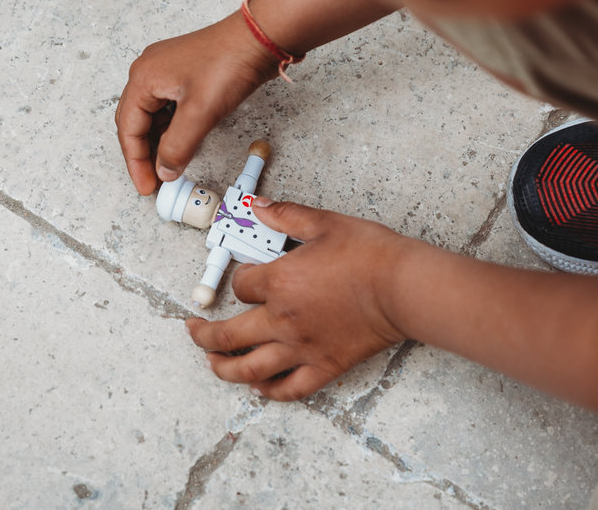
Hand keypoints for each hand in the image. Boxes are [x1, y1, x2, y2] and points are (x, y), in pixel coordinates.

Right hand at [115, 12, 278, 194]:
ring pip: (154, 114)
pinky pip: (170, 105)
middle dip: (144, 153)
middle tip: (154, 180)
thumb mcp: (200, 113)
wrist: (260, 38)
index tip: (147, 186)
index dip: (136, 162)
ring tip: (169, 165)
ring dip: (159, 141)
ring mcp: (168, 69)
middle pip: (136, 121)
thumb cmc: (229, 63)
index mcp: (144, 77)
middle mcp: (150, 70)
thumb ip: (178, 146)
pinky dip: (172, 127)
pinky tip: (183, 141)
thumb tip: (164, 170)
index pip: (128, 128)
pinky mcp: (186, 72)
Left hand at [186, 199, 410, 400]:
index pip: (240, 286)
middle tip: (194, 331)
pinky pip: (289, 387)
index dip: (239, 280)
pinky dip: (269, 391)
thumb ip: (286, 216)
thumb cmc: (370, 254)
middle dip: (203, 335)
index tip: (246, 278)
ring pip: (248, 368)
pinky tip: (258, 386)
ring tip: (213, 363)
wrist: (402, 286)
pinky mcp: (324, 366)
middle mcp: (282, 319)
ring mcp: (301, 347)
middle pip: (227, 334)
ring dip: (223, 367)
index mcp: (279, 283)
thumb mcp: (324, 224)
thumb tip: (259, 207)